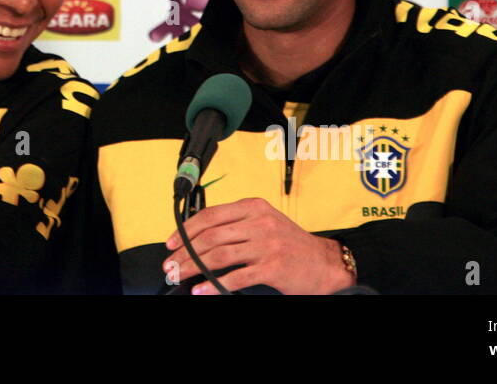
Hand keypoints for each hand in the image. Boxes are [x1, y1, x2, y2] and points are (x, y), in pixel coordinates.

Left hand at [163, 197, 352, 294]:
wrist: (325, 263)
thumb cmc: (291, 244)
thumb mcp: (265, 222)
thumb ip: (236, 224)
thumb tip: (199, 238)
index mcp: (254, 206)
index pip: (210, 214)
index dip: (186, 229)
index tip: (171, 242)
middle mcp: (259, 222)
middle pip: (210, 236)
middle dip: (185, 252)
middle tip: (171, 265)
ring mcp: (266, 244)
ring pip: (218, 255)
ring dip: (194, 267)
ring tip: (180, 276)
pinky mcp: (272, 267)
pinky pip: (236, 277)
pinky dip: (215, 285)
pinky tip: (202, 290)